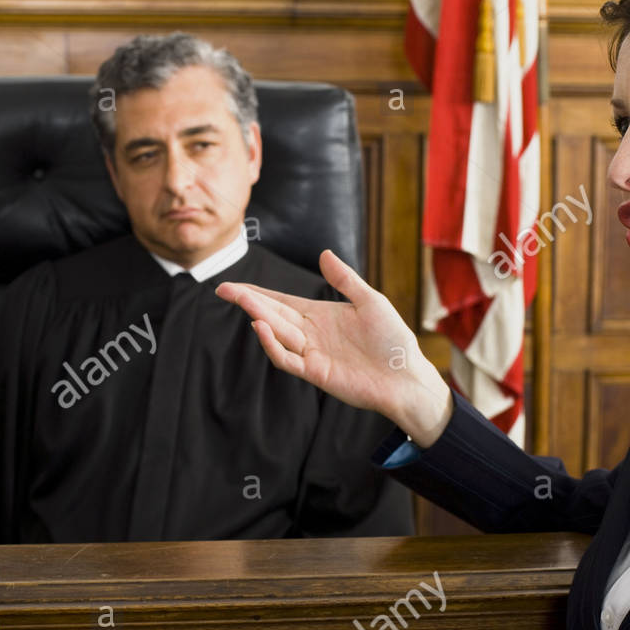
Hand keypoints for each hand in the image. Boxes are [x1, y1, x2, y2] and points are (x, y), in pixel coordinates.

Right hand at [214, 250, 452, 447]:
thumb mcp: (370, 301)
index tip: (233, 286)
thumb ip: (345, 279)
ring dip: (259, 318)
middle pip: (272, 314)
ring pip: (276, 334)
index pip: (280, 301)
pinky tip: (263, 328)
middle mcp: (310, 333)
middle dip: (248, 301)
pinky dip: (273, 345)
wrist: (405, 376)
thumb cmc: (392, 340)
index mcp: (320, 315)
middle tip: (224, 289)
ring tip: (243, 302)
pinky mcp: (315, 372)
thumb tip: (324, 253)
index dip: (257, 293)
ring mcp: (311, 353)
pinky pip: (287, 359)